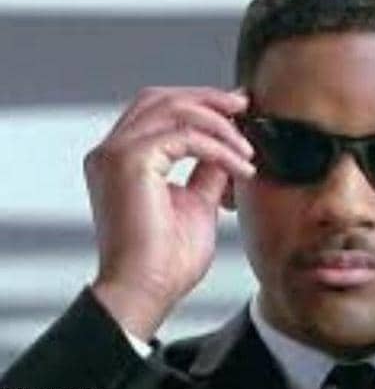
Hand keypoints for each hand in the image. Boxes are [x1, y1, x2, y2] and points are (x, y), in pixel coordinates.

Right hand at [87, 87, 253, 339]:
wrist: (146, 291)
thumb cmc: (166, 261)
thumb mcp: (197, 203)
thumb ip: (208, 171)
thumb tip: (226, 148)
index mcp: (121, 160)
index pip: (158, 111)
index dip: (199, 103)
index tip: (237, 109)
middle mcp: (111, 151)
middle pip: (162, 98)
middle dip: (208, 98)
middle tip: (245, 104)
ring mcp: (116, 153)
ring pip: (175, 110)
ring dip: (219, 123)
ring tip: (248, 149)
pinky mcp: (130, 161)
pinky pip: (186, 136)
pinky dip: (219, 148)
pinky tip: (241, 167)